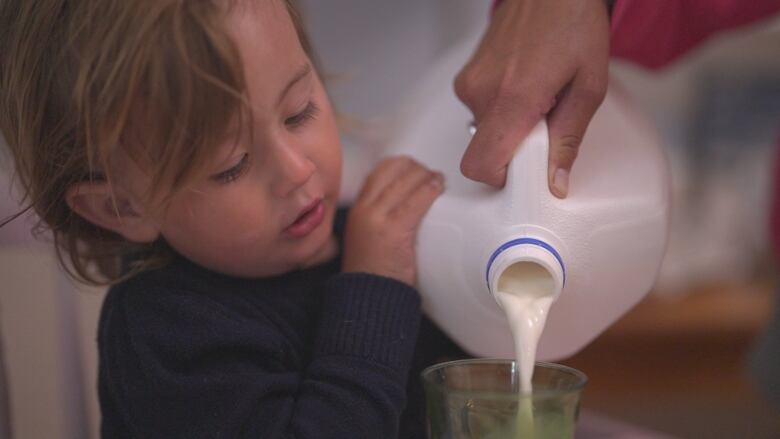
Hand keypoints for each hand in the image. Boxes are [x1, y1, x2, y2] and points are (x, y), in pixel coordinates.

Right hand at [342, 156, 443, 285]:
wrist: (369, 296)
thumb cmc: (373, 271)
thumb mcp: (368, 236)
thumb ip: (380, 217)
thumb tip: (406, 201)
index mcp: (358, 209)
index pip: (379, 171)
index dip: (401, 165)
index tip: (415, 168)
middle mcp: (365, 209)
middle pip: (393, 170)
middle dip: (416, 168)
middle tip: (430, 174)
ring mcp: (377, 218)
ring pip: (405, 181)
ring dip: (426, 176)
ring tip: (438, 180)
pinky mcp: (393, 230)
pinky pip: (416, 201)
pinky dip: (430, 189)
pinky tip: (438, 188)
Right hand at [454, 0, 609, 196]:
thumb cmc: (572, 22)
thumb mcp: (588, 86)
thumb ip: (569, 139)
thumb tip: (556, 181)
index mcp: (513, 98)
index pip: (481, 165)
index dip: (501, 180)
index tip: (525, 172)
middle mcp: (482, 92)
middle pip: (484, 152)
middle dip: (513, 150)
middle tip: (543, 123)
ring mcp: (469, 82)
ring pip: (482, 131)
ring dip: (509, 127)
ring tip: (538, 96)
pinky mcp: (466, 75)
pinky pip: (479, 109)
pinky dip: (501, 109)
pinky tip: (525, 85)